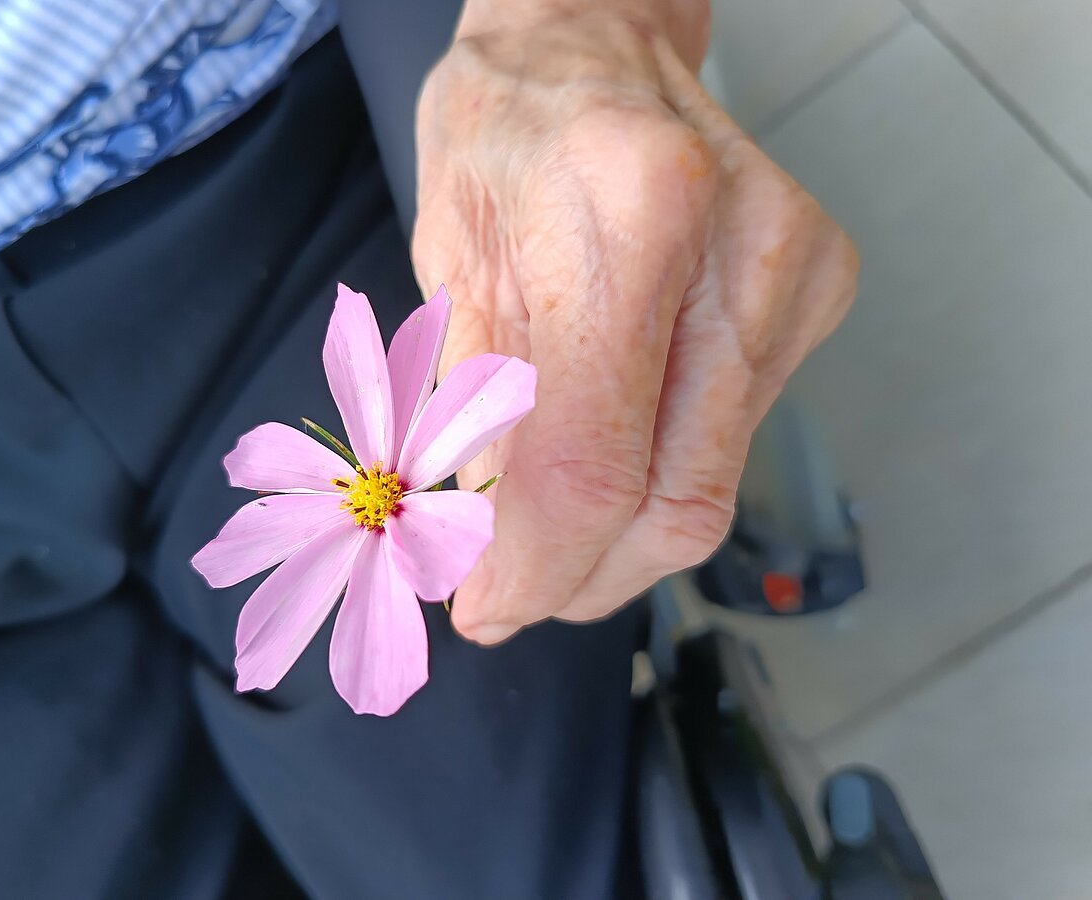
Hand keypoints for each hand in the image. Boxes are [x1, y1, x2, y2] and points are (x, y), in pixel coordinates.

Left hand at [411, 2, 857, 642]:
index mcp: (631, 215)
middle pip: (675, 505)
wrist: (599, 46)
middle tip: (511, 591)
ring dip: (618, 544)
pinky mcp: (821, 293)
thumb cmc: (504, 135)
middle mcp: (742, 247)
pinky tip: (612, 448)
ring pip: (710, 492)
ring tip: (548, 527)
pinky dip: (659, 479)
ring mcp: (798, 272)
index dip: (534, 568)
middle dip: (582, 579)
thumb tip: (480, 562)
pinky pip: (730, 443)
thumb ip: (469, 419)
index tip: (484, 607)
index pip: (594, 466)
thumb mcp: (447, 266)